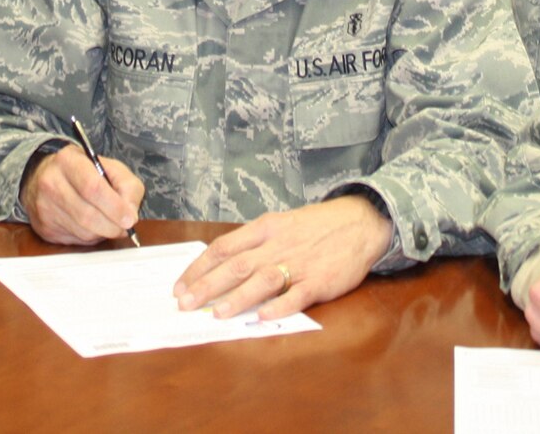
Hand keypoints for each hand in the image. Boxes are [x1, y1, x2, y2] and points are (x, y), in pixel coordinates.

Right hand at [22, 144, 142, 244]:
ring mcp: (44, 207)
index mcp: (68, 161)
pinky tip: (92, 226)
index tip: (129, 218)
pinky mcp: (44, 227)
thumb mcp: (109, 167)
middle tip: (124, 227)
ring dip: (102, 233)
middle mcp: (51, 183)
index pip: (93, 187)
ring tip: (109, 223)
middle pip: (87, 214)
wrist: (47, 176)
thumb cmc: (83, 172)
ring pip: (82, 231)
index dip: (114, 206)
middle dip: (112, 226)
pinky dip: (90, 238)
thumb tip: (130, 214)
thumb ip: (127, 186)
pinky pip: (74, 240)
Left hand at [174, 194, 391, 319]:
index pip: (223, 247)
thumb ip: (253, 243)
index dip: (198, 268)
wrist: (360, 221)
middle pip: (237, 265)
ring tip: (217, 313)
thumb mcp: (280, 224)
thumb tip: (220, 264)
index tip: (180, 286)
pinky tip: (263, 317)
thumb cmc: (316, 226)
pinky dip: (280, 306)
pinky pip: (298, 295)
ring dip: (238, 297)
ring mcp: (299, 262)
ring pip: (263, 279)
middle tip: (185, 304)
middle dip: (207, 285)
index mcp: (265, 228)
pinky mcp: (321, 280)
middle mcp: (278, 244)